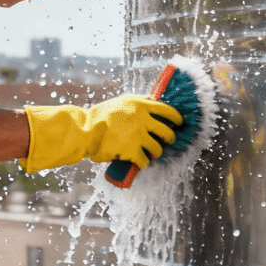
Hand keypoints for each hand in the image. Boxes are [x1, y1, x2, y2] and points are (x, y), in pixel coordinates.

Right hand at [20, 93, 180, 173]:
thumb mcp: (120, 102)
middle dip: (171, 139)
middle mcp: (142, 119)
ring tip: (152, 153)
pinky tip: (141, 162)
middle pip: (167, 132)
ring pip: (158, 148)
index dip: (177, 118)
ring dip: (156, 152)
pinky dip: (144, 163)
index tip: (180, 123)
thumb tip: (153, 103)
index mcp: (140, 105)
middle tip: (169, 141)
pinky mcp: (132, 151)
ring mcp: (138, 135)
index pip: (167, 110)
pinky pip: (145, 160)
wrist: (85, 130)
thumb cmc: (99, 116)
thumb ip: (137, 104)